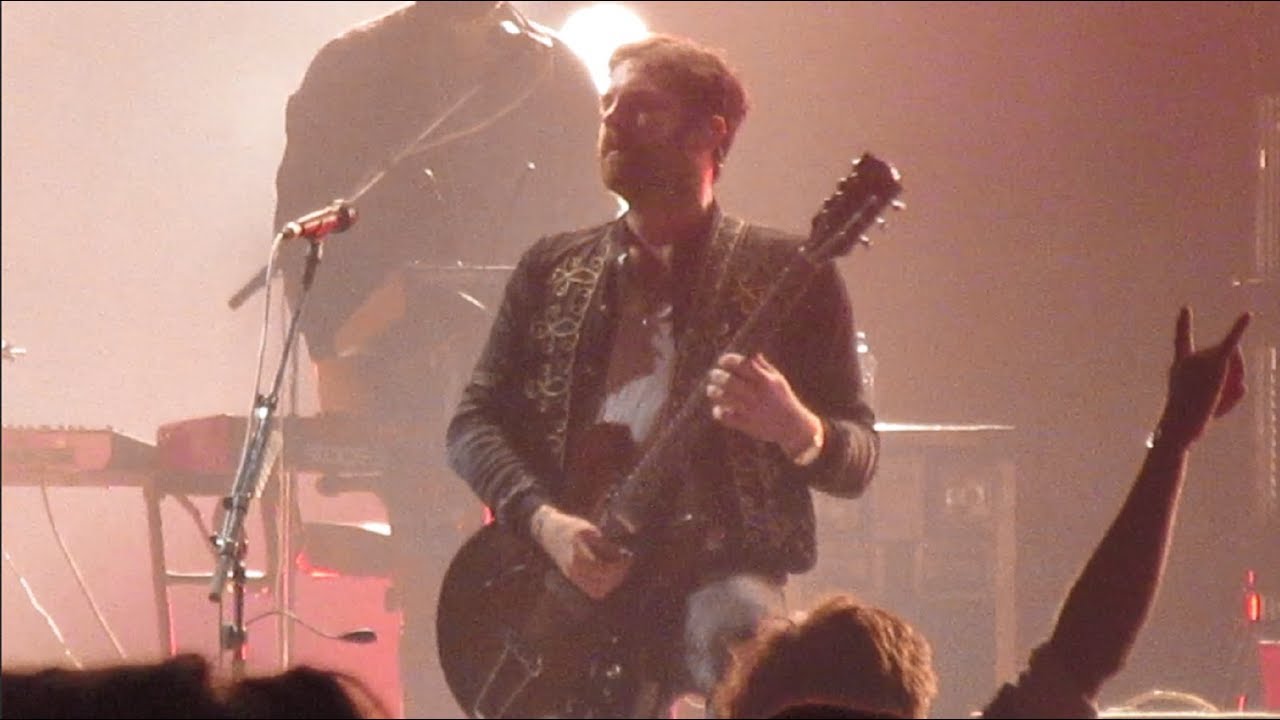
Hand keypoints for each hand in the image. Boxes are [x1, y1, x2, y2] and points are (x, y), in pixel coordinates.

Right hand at [529, 505, 632, 599]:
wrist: (550, 532)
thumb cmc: (571, 528)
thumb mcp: (590, 531)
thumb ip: (605, 546)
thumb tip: (623, 556)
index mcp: (579, 557)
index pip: (604, 570)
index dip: (619, 566)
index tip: (628, 558)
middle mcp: (575, 571)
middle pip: (603, 584)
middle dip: (618, 575)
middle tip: (626, 563)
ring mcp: (573, 577)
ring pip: (598, 591)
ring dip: (612, 582)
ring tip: (619, 569)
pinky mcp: (574, 579)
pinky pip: (592, 590)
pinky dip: (604, 585)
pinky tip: (610, 573)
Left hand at [706, 352, 821, 456]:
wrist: (792, 426)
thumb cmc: (783, 399)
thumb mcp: (778, 380)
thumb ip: (763, 366)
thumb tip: (750, 352)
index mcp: (765, 380)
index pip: (743, 365)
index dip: (729, 360)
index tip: (722, 361)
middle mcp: (757, 394)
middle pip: (729, 381)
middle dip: (717, 376)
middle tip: (713, 375)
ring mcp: (751, 410)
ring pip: (725, 398)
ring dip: (714, 392)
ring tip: (711, 390)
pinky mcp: (747, 424)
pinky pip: (726, 417)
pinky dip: (719, 412)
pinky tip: (718, 409)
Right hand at [1154, 307, 1250, 448]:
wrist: (1179, 426)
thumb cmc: (1188, 423)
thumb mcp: (1209, 406)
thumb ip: (1229, 389)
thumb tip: (1242, 381)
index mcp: (1178, 366)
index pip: (1182, 342)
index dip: (1184, 324)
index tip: (1186, 309)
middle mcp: (1188, 358)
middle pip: (1220, 358)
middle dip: (1232, 375)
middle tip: (1224, 402)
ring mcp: (1200, 360)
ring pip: (1233, 364)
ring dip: (1236, 383)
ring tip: (1222, 405)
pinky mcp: (1215, 365)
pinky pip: (1231, 344)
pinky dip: (1240, 327)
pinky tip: (1248, 315)